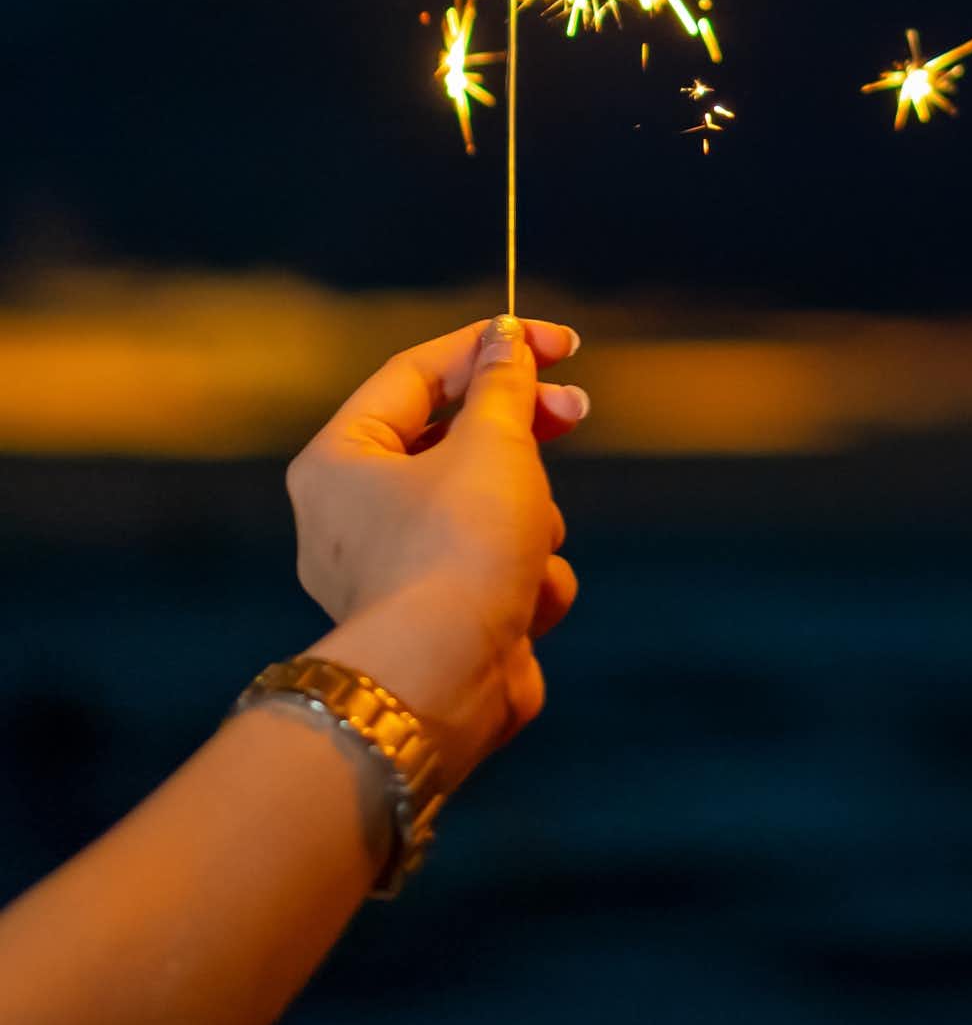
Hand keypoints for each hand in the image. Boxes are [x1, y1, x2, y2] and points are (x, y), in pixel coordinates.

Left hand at [283, 316, 589, 785]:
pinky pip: (494, 568)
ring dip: (532, 519)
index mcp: (342, 458)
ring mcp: (395, 570)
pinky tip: (527, 602)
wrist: (444, 684)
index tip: (561, 343)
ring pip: (490, 506)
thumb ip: (505, 383)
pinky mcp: (437, 618)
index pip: (418, 372)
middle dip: (524, 434)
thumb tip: (506, 340)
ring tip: (532, 548)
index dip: (494, 346)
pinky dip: (524, 578)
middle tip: (575, 412)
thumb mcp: (495, 441)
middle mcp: (353, 513)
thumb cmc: (459, 545)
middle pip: (457, 438)